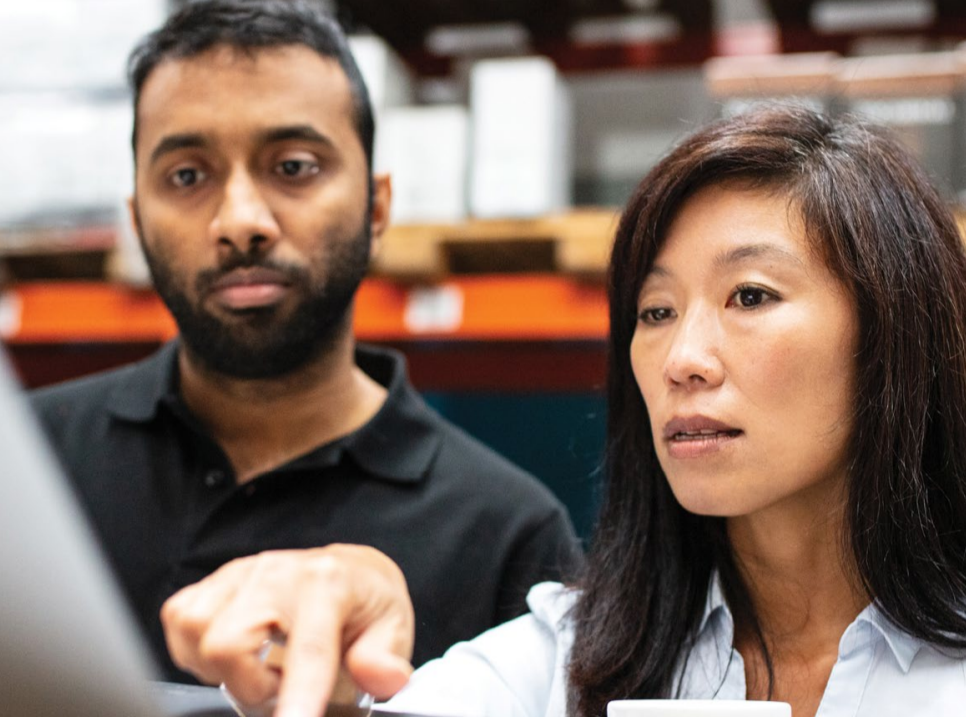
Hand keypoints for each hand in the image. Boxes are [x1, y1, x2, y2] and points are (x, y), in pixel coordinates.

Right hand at [161, 545, 414, 716]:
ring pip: (196, 630)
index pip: (307, 650)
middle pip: (228, 643)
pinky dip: (196, 648)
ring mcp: (243, 571)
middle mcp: (279, 572)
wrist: (350, 570)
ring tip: (259, 667)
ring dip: (221, 667)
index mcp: (328, 585)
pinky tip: (233, 653)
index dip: (297, 697)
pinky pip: (179, 617)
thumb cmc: (366, 602)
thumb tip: (382, 677)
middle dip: (249, 686)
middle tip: (280, 687)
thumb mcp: (393, 628)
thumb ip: (384, 658)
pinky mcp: (215, 578)